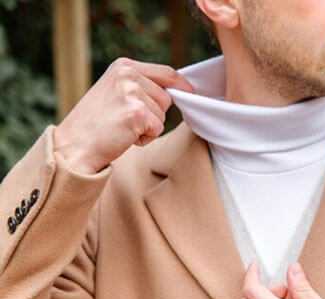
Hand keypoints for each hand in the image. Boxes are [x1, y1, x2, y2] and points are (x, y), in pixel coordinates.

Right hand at [54, 57, 194, 173]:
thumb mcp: (115, 92)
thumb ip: (140, 85)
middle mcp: (128, 74)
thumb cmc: (95, 124)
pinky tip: (124, 136)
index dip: (181, 86)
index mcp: (124, 65)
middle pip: (167, 97)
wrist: (74, 146)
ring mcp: (132, 92)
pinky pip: (157, 129)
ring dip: (148, 127)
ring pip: (163, 115)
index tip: (189, 93)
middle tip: (125, 120)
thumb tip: (177, 88)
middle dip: (154, 114)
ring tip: (122, 127)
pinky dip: (145, 138)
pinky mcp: (137, 112)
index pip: (167, 72)